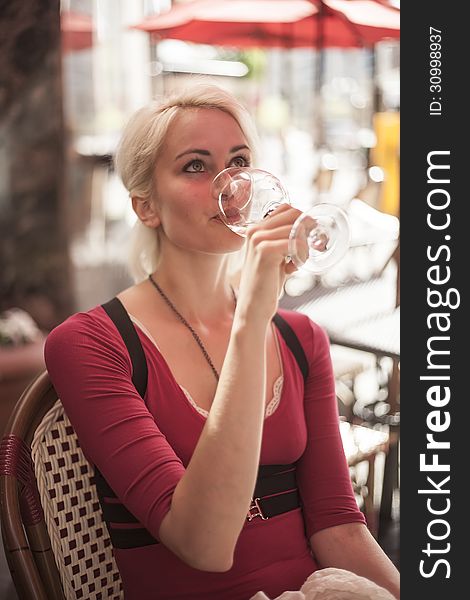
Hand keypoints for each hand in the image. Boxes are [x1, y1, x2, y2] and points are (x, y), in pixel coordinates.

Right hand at [235, 204, 301, 322]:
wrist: (253, 308)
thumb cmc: (266, 284)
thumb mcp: (275, 258)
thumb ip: (284, 243)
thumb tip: (308, 230)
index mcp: (256, 229)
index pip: (286, 209)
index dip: (303, 220)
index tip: (309, 236)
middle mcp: (255, 230)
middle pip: (293, 214)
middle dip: (308, 229)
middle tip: (310, 247)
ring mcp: (258, 240)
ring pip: (297, 229)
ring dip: (305, 246)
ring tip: (298, 263)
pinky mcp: (265, 251)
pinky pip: (296, 243)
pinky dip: (301, 256)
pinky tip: (293, 269)